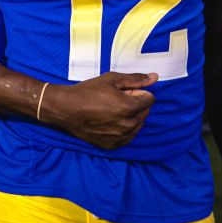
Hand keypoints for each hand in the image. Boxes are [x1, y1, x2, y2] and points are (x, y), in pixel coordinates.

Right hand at [43, 72, 157, 149]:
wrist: (66, 109)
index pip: (150, 99)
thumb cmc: (88, 92)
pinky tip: (108, 121)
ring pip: (137, 125)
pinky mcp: (113, 145)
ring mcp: (121, 137)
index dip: (137, 92)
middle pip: (145, 112)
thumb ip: (136, 79)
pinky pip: (127, 136)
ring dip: (130, 117)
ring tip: (111, 110)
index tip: (123, 91)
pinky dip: (123, 128)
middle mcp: (129, 125)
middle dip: (135, 104)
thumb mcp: (112, 79)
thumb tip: (155, 77)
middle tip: (116, 99)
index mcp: (130, 108)